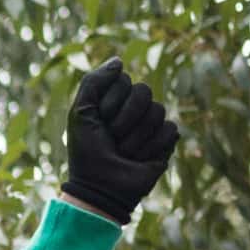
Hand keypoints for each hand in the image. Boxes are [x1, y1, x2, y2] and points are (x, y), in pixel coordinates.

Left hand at [62, 63, 175, 219]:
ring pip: (157, 111)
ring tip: (124, 152)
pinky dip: (151, 147)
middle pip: (144, 91)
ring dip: (135, 137)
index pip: (123, 80)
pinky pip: (169, 129)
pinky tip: (139, 159)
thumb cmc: (87, 152)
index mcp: (113, 99)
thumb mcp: (81, 113)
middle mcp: (134, 108)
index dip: (110, 102)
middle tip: (112, 138)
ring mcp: (151, 123)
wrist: (101, 188)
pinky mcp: (166, 141)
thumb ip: (93, 82)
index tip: (99, 121)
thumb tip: (119, 61)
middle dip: (124, 118)